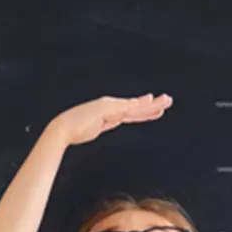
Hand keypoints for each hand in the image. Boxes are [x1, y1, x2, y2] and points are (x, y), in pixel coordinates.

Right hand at [52, 93, 172, 146]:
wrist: (63, 129)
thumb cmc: (74, 130)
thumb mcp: (93, 129)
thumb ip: (101, 126)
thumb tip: (105, 125)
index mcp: (110, 113)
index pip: (132, 113)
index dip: (145, 112)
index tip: (157, 110)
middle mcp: (112, 107)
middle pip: (136, 107)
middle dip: (153, 105)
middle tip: (168, 100)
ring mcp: (110, 106)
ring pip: (135, 106)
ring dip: (151, 103)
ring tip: (165, 100)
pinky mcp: (107, 108)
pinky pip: (126, 107)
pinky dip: (138, 104)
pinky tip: (149, 101)